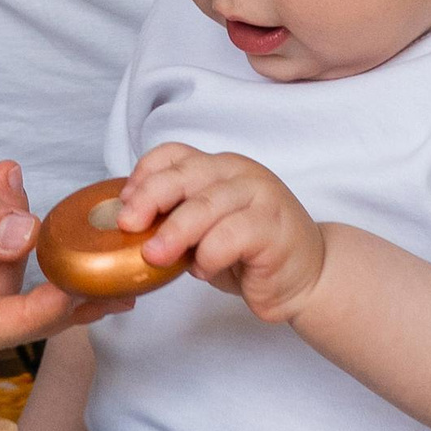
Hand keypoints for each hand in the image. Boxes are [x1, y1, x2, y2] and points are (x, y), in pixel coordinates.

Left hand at [117, 142, 327, 323]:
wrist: (308, 276)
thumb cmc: (249, 254)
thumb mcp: (204, 231)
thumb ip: (175, 219)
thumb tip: (127, 225)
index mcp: (218, 167)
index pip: (174, 154)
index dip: (144, 174)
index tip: (123, 203)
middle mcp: (239, 173)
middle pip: (185, 174)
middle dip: (150, 198)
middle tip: (128, 225)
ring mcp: (260, 196)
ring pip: (206, 205)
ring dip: (174, 232)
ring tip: (155, 256)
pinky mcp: (273, 227)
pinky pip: (230, 236)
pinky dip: (208, 256)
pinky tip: (204, 270)